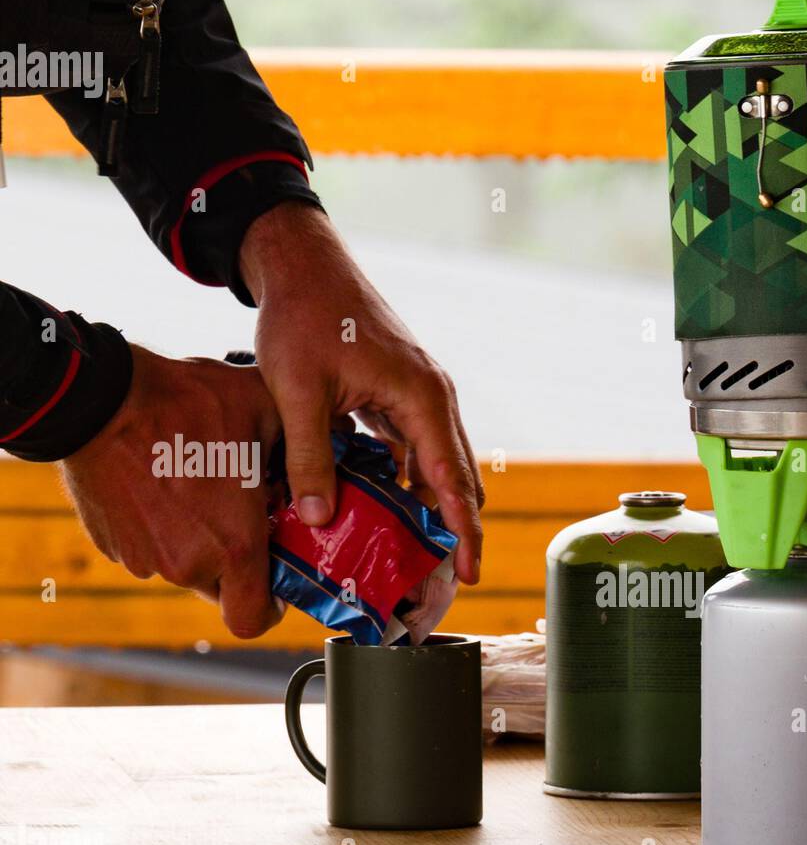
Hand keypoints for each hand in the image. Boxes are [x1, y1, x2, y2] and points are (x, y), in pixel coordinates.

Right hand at [61, 346, 283, 638]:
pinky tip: (163, 486)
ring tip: (199, 491)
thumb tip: (339, 437)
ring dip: (195, 542)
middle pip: (221, 589)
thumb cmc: (186, 403)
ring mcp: (145, 557)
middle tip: (239, 518)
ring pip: (183, 566)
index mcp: (234, 547)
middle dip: (234, 562)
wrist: (98, 397)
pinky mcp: (112, 544)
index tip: (271, 579)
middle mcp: (188, 564)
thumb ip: (305, 440)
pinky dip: (159, 529)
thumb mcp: (264, 409)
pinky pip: (147, 548)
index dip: (267, 607)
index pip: (253, 619)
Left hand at [239, 202, 483, 583]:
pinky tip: (388, 510)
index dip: (463, 530)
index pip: (453, 479)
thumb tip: (319, 518)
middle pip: (458, 477)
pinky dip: (409, 482)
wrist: (304, 264)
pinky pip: (417, 450)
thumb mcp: (298, 391)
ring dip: (431, 507)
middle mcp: (434, 398)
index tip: (469, 572)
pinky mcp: (403, 395)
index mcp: (422, 397)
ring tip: (415, 554)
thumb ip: (311, 457)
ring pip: (439, 466)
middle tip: (440, 579)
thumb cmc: (304, 316)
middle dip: (455, 529)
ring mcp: (422, 396)